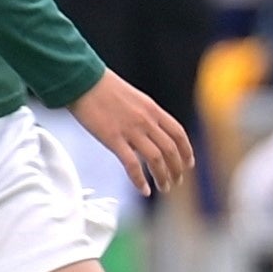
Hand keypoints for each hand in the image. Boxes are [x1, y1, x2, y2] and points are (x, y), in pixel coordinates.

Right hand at [68, 69, 194, 196]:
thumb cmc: (104, 88)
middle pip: (170, 150)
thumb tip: (151, 129)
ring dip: (163, 177)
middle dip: (176, 169)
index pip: (178, 133)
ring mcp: (131, 130)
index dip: (187, 151)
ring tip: (164, 188)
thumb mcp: (134, 98)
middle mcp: (146, 121)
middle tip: (176, 182)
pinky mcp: (113, 139)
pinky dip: (140, 180)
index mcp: (153, 109)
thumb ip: (145, 114)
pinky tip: (144, 190)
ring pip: (156, 160)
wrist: (84, 81)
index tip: (189, 163)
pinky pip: (132, 165)